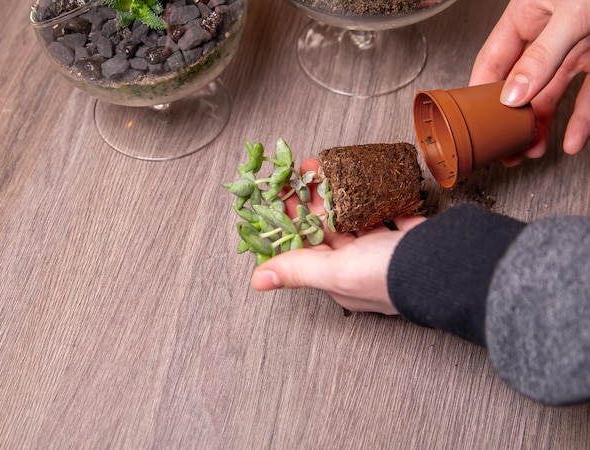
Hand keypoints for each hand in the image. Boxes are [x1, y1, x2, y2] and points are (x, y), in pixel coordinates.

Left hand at [250, 158, 425, 313]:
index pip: (307, 247)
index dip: (292, 221)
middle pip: (331, 230)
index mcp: (342, 279)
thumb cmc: (393, 275)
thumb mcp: (338, 271)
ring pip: (359, 220)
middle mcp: (364, 268)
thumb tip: (257, 280)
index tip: (281, 194)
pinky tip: (372, 186)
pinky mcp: (412, 237)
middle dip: (314, 200)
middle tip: (302, 174)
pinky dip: (380, 199)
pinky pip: (391, 214)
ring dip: (343, 196)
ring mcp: (390, 252)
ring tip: (328, 171)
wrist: (455, 267)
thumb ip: (298, 270)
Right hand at [469, 0, 589, 164]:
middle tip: (505, 146)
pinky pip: (586, 95)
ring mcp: (574, 48)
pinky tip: (572, 139)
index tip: (478, 121)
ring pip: (550, 94)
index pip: (492, 61)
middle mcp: (547, 35)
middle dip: (513, 118)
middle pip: (520, 85)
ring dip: (542, 125)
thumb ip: (542, 56)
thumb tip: (514, 93)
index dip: (481, 92)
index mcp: (527, 15)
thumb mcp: (572, 14)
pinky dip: (581, 119)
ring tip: (533, 148)